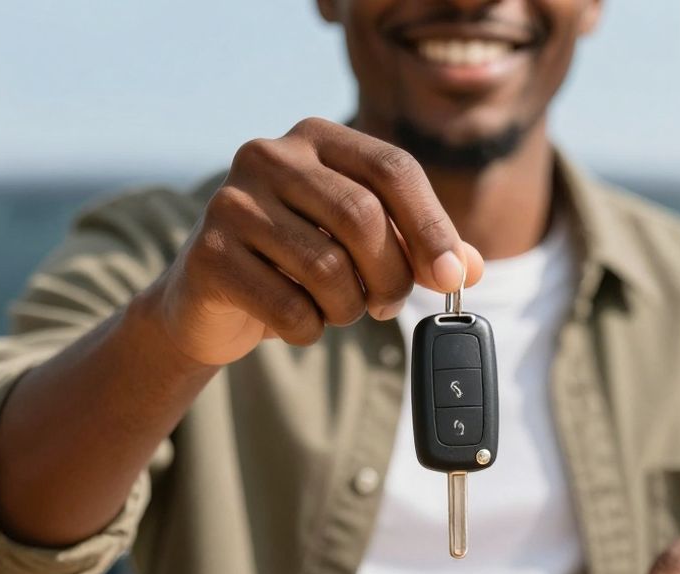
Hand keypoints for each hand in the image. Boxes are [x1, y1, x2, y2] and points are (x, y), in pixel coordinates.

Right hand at [150, 117, 484, 366]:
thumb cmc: (296, 264)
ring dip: (348, 308)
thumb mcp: (362, 247)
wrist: (209, 302)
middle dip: (391, 276)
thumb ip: (418, 249)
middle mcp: (269, 155)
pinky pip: (289, 307)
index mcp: (316, 136)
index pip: (393, 168)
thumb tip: (471, 266)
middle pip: (362, 217)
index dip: (431, 226)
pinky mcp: (210, 254)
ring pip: (327, 268)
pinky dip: (309, 329)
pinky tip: (298, 322)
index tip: (454, 277)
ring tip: (338, 310)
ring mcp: (233, 201)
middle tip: (389, 304)